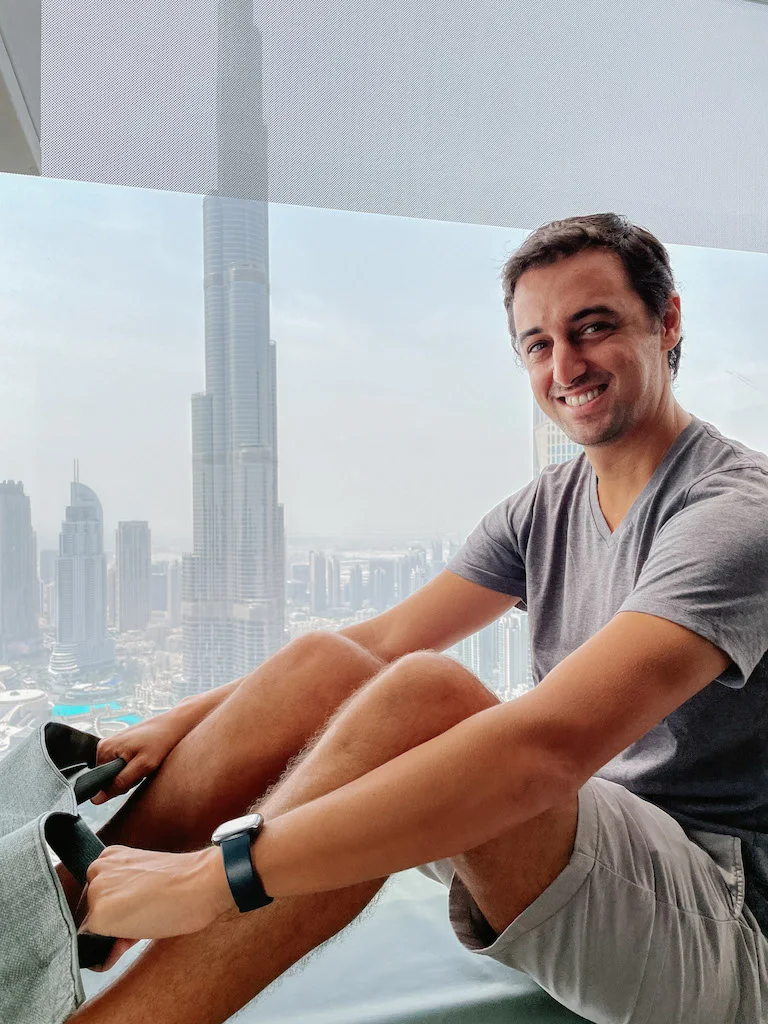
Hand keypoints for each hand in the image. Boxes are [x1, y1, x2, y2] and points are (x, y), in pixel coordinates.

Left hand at [79, 845, 232, 940]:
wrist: (199, 883)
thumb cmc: (184, 881)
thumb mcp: (147, 881)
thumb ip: (125, 897)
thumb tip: (114, 931)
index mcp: (111, 856)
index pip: (101, 893)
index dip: (119, 910)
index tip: (138, 913)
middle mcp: (98, 870)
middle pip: (94, 910)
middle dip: (115, 923)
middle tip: (142, 922)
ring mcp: (96, 892)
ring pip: (94, 926)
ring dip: (112, 936)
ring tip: (141, 929)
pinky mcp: (99, 915)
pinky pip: (94, 943)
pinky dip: (108, 951)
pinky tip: (130, 942)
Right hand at [90, 713, 192, 803]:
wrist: (175, 724)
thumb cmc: (161, 741)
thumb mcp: (143, 766)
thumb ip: (119, 783)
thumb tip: (96, 799)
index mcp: (104, 749)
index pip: (101, 782)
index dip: (118, 786)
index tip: (135, 776)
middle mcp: (104, 745)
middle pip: (109, 777)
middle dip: (125, 779)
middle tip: (142, 769)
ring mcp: (112, 743)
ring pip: (117, 772)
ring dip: (131, 773)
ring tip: (145, 762)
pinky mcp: (120, 744)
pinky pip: (122, 763)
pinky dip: (134, 765)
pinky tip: (144, 758)